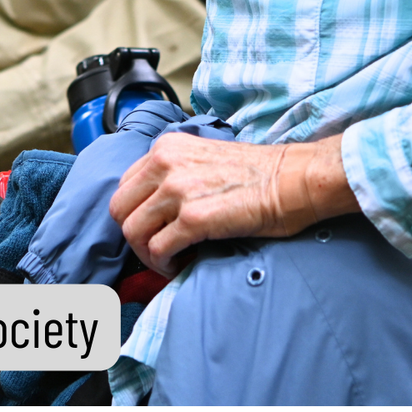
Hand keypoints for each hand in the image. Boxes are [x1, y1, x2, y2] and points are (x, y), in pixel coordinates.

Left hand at [109, 131, 354, 277]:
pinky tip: (184, 262)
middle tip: (159, 249)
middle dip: (136, 238)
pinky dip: (166, 264)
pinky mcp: (193, 218)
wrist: (290, 179)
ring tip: (173, 258)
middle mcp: (166, 162)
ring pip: (133, 233)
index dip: (135, 215)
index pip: (124, 188)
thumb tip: (152, 210)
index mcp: (166, 147)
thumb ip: (172, 175)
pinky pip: (158, 250)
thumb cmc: (256, 173)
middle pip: (120, 211)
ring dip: (149, 254)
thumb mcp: (202, 159)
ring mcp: (177, 189)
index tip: (152, 230)